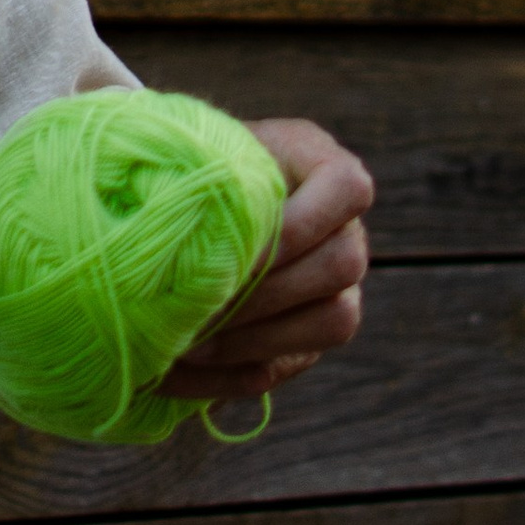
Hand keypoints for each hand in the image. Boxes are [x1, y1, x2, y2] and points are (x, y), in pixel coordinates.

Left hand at [166, 117, 370, 406]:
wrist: (176, 199)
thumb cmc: (181, 163)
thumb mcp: (192, 153)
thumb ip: (202, 176)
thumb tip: (181, 234)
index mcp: (316, 161)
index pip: (348, 188)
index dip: (299, 224)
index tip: (234, 247)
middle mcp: (342, 225)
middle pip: (344, 264)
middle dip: (267, 289)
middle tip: (198, 302)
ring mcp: (335, 283)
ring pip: (334, 321)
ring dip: (255, 336)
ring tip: (184, 339)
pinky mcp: (306, 334)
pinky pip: (289, 363)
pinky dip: (231, 370)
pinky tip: (177, 366)